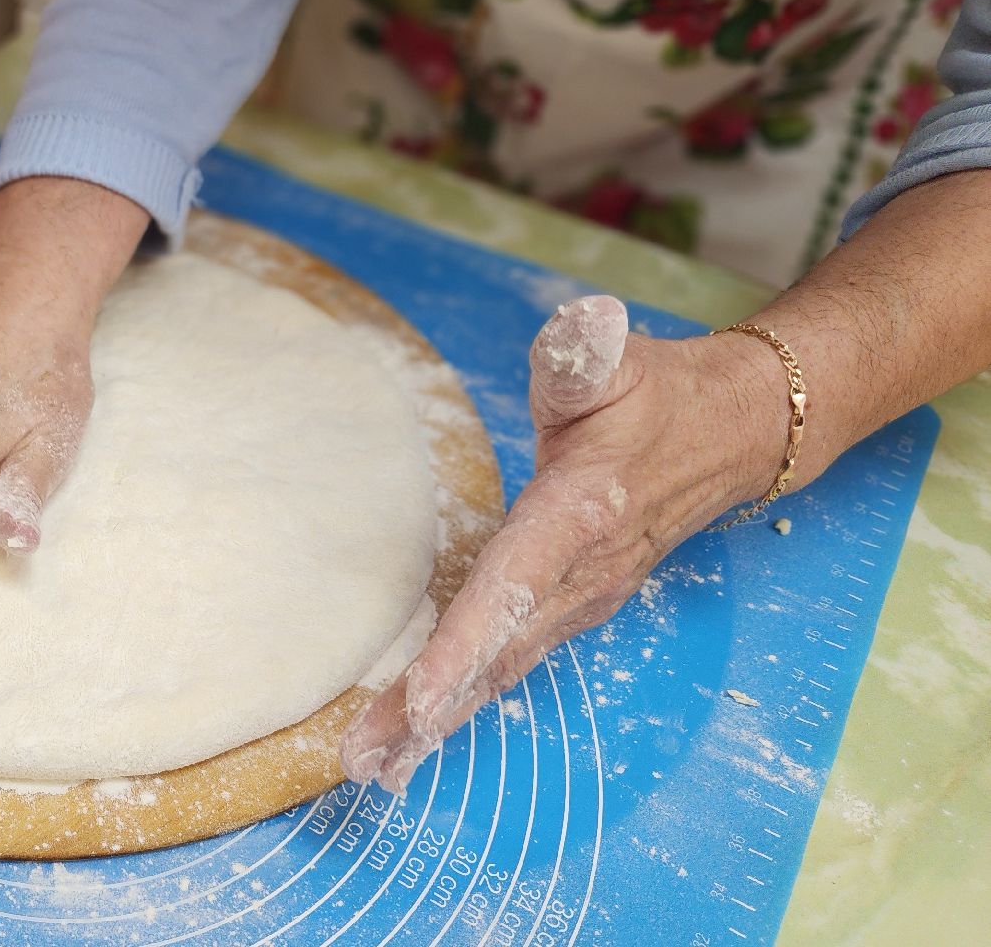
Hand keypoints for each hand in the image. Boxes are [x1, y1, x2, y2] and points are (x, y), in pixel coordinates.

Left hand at [338, 297, 791, 792]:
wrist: (734, 432)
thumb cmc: (658, 392)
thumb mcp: (619, 359)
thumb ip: (586, 354)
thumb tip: (581, 331)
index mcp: (580, 515)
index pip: (514, 585)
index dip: (467, 641)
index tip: (422, 695)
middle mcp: (581, 574)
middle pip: (497, 652)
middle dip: (431, 710)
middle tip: (365, 760)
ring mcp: (580, 600)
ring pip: (501, 669)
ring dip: (438, 722)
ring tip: (373, 768)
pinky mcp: (573, 609)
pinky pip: (510, 663)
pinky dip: (463, 704)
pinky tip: (415, 738)